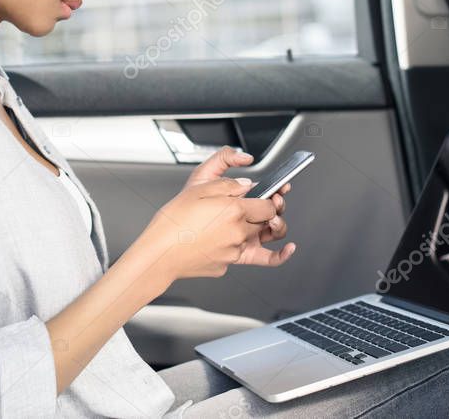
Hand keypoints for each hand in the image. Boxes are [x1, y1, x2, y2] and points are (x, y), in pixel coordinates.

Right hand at [131, 147, 295, 285]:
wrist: (159, 254)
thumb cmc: (173, 221)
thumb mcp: (198, 188)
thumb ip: (227, 184)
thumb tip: (247, 185)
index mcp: (235, 211)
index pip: (268, 204)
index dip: (272, 197)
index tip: (271, 193)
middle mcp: (239, 233)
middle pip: (267, 221)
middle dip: (267, 212)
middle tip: (262, 204)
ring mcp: (235, 252)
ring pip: (258, 238)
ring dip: (264, 229)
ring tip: (267, 222)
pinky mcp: (227, 265)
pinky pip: (246, 256)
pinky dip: (274, 255)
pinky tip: (290, 250)